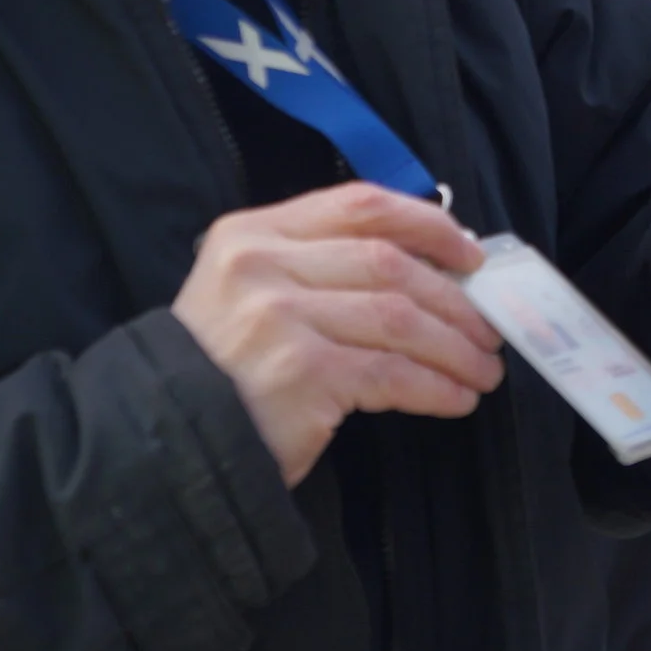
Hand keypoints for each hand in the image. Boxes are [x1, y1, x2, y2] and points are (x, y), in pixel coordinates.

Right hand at [171, 183, 504, 485]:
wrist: (162, 445)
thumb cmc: (218, 374)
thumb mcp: (248, 294)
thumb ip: (315, 268)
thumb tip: (430, 271)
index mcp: (250, 233)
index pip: (357, 205)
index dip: (426, 224)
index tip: (470, 252)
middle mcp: (261, 265)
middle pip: (388, 263)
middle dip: (453, 299)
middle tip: (488, 329)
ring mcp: (278, 318)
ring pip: (398, 317)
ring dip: (454, 347)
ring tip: (482, 371)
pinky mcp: (299, 373)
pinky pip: (390, 373)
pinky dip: (434, 386)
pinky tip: (456, 399)